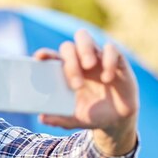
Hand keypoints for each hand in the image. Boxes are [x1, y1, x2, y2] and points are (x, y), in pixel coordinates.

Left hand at [34, 29, 138, 155]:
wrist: (116, 119)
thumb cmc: (91, 114)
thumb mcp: (74, 120)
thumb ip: (59, 119)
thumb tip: (42, 118)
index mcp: (66, 74)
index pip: (52, 57)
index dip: (45, 54)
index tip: (40, 58)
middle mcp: (79, 62)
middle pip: (68, 47)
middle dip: (70, 61)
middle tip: (75, 84)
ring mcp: (97, 59)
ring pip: (84, 38)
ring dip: (84, 49)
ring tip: (88, 66)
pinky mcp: (117, 61)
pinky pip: (111, 49)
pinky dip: (108, 60)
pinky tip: (107, 78)